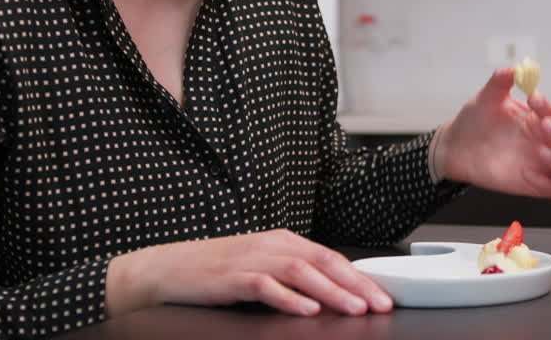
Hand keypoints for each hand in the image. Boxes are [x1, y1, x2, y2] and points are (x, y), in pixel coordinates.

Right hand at [105, 229, 392, 317]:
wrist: (166, 268)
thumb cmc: (215, 270)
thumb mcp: (261, 266)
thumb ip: (293, 275)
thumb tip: (330, 295)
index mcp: (282, 240)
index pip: (330, 257)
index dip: (359, 276)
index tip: (383, 295)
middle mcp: (271, 245)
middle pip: (322, 262)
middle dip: (356, 284)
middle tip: (380, 303)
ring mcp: (251, 259)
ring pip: (300, 272)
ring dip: (331, 291)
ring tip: (354, 308)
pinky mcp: (231, 276)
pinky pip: (265, 286)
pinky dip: (289, 298)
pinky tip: (308, 310)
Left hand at [437, 68, 550, 197]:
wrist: (456, 145)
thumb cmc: (476, 119)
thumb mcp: (487, 97)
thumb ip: (500, 81)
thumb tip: (514, 69)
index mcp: (539, 120)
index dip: (549, 107)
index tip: (532, 98)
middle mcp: (545, 143)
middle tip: (544, 125)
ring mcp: (539, 165)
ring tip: (539, 151)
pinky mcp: (530, 184)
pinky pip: (550, 189)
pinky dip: (545, 183)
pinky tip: (526, 172)